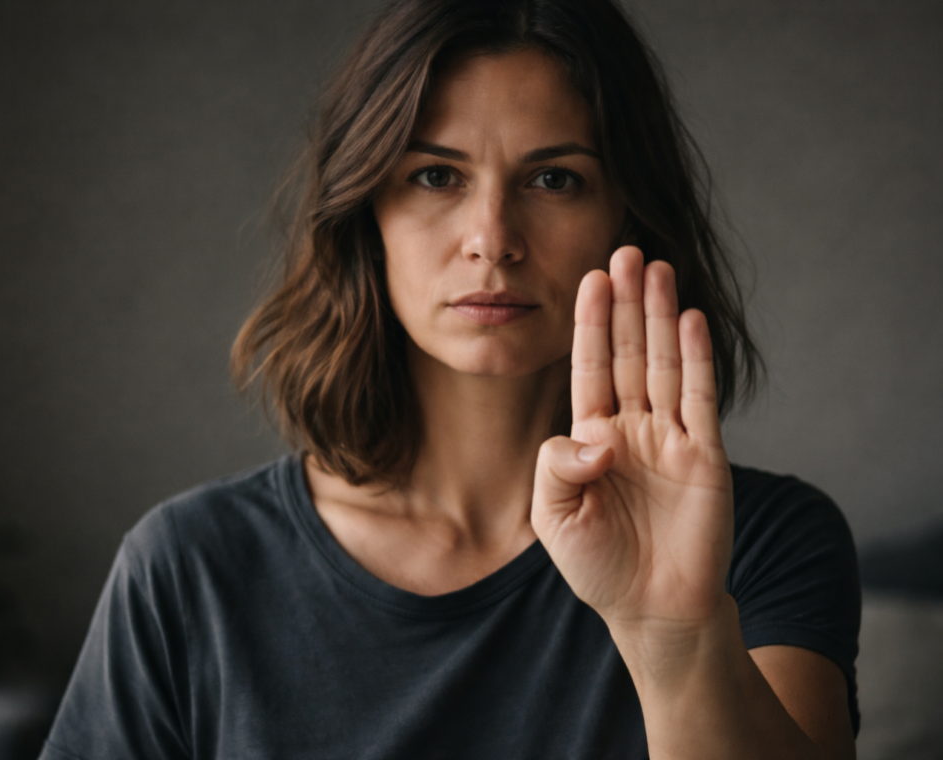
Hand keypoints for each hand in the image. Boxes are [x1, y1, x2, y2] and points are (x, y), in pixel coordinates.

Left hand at [530, 246, 733, 634]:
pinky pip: (698, 398)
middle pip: (626, 352)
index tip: (589, 278)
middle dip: (625, 303)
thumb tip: (598, 437)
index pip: (589, 367)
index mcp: (591, 437)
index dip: (589, 324)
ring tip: (656, 267)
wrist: (653, 609)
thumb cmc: (598, 566)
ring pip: (662, 363)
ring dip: (659, 316)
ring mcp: (670, 438)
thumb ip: (558, 467)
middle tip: (625, 250)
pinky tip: (688, 319)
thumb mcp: (553, 517)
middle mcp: (631, 428)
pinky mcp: (705, 455)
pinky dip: (694, 358)